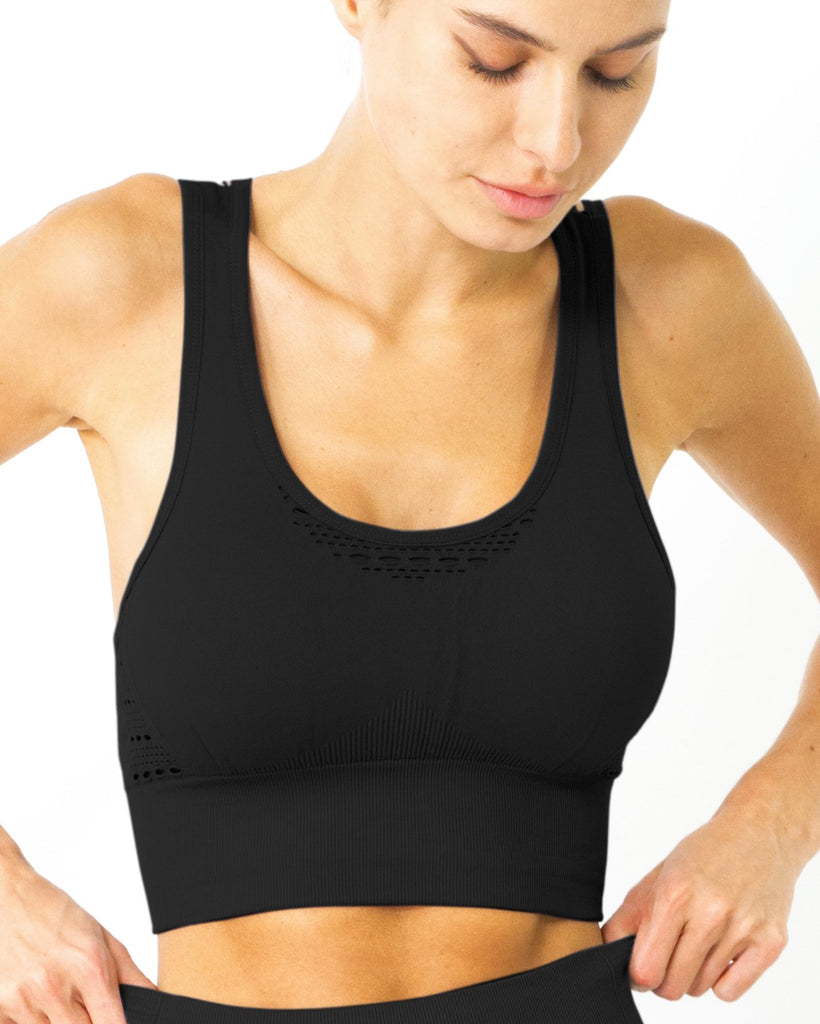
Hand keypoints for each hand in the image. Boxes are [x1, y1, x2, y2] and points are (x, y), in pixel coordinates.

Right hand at [0, 854, 157, 1023]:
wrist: (8, 897)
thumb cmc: (55, 914)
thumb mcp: (101, 937)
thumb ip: (130, 975)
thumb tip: (154, 1000)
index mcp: (89, 967)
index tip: (118, 1021)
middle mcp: (56, 988)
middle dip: (89, 1020)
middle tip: (83, 998)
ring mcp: (24, 1001)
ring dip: (59, 1020)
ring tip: (57, 990)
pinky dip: (33, 1019)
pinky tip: (34, 995)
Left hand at [601, 807, 798, 1001]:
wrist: (759, 832)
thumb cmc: (705, 854)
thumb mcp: (658, 876)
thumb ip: (630, 917)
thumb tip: (609, 954)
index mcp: (675, 894)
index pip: (645, 969)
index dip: (638, 974)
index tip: (642, 964)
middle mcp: (710, 913)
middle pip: (673, 987)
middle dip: (663, 978)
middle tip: (668, 955)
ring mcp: (742, 929)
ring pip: (700, 988)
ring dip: (693, 974)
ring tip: (699, 940)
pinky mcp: (770, 942)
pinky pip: (729, 992)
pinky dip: (721, 980)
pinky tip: (721, 951)